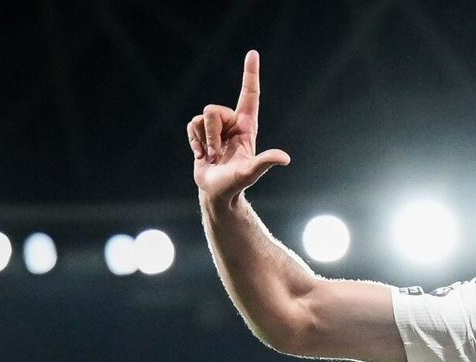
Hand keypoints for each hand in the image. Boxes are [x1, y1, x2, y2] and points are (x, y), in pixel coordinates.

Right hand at [187, 50, 289, 203]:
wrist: (217, 192)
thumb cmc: (236, 184)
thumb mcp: (250, 173)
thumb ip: (265, 162)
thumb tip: (284, 158)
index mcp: (246, 126)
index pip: (250, 95)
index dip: (250, 74)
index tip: (252, 53)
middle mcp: (232, 122)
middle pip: (212, 110)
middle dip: (211, 134)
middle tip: (218, 154)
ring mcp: (216, 127)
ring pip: (200, 118)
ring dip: (203, 140)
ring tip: (213, 157)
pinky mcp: (201, 132)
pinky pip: (191, 125)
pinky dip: (194, 142)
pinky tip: (202, 156)